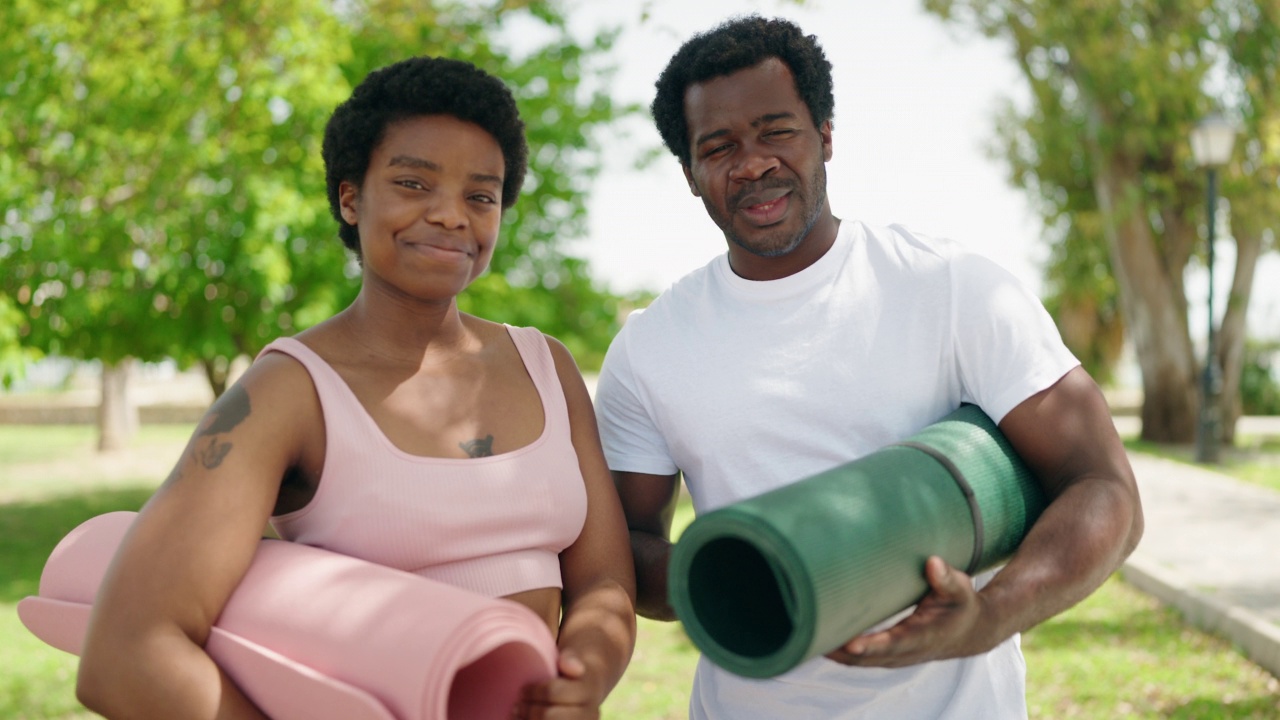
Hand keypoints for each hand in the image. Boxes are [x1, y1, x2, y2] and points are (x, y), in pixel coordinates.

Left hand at [512, 651, 603, 718]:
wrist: (590, 691)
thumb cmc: (573, 673)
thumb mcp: (574, 660)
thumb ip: (571, 658)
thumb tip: (573, 668)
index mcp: (589, 690)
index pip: (553, 692)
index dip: (533, 692)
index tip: (522, 690)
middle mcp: (591, 713)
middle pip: (548, 716)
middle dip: (528, 711)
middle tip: (516, 707)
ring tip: (518, 717)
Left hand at [824, 556, 994, 667]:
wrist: (970, 631)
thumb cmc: (961, 606)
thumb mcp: (961, 590)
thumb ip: (947, 578)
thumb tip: (933, 563)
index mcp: (923, 636)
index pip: (893, 643)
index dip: (872, 645)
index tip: (851, 642)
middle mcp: (906, 651)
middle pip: (867, 657)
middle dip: (840, 650)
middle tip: (812, 634)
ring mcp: (895, 656)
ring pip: (859, 661)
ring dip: (835, 653)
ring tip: (805, 637)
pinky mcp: (888, 654)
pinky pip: (859, 658)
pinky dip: (840, 653)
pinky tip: (818, 639)